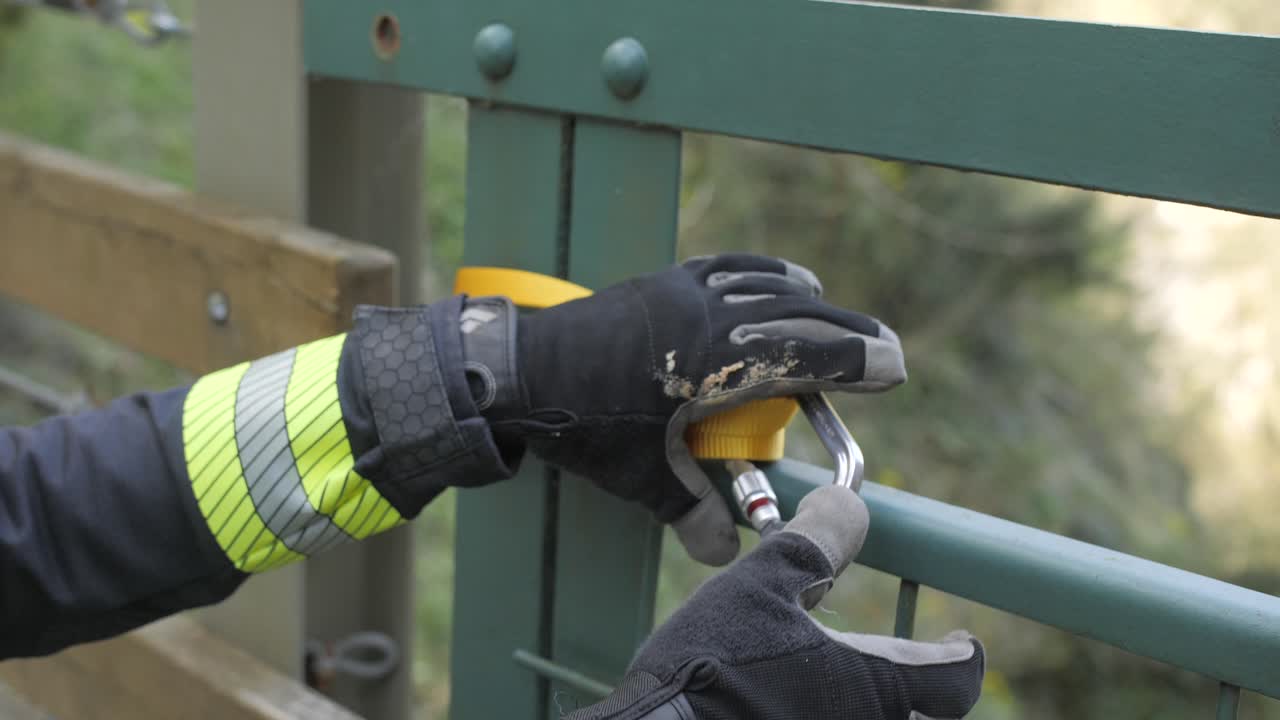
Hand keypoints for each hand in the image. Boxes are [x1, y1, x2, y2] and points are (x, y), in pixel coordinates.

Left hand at [497, 253, 905, 563]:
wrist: (516, 370)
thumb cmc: (580, 424)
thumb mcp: (640, 479)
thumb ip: (690, 514)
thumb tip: (726, 554)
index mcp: (716, 361)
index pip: (807, 355)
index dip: (857, 361)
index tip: (894, 369)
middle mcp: (712, 314)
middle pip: (800, 315)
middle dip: (848, 331)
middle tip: (882, 347)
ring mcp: (687, 290)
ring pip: (767, 284)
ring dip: (807, 299)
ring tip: (829, 311)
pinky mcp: (665, 280)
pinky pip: (730, 266)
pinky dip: (762, 272)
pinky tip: (771, 279)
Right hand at [568, 486, 984, 719]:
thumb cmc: (710, 664)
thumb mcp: (761, 585)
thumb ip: (813, 544)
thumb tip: (845, 503)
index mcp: (875, 686)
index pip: (954, 679)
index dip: (960, 656)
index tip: (958, 641)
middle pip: (924, 718)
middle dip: (918, 693)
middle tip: (899, 663)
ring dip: (870, 704)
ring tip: (844, 679)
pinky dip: (831, 714)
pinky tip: (795, 701)